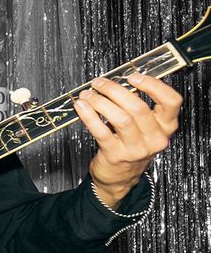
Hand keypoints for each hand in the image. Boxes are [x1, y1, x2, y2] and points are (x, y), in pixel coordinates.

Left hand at [74, 73, 181, 208]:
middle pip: (139, 108)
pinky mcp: (116, 155)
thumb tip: (119, 80)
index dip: (153, 85)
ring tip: (88, 94)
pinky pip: (101, 131)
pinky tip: (81, 106)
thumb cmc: (131, 144)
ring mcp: (136, 149)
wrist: (120, 176)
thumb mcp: (144, 126)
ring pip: (120, 118)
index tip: (133, 76)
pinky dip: (89, 115)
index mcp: (166, 126)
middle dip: (115, 90)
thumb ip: (137, 104)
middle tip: (100, 82)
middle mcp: (155, 138)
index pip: (171, 101)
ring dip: (100, 102)